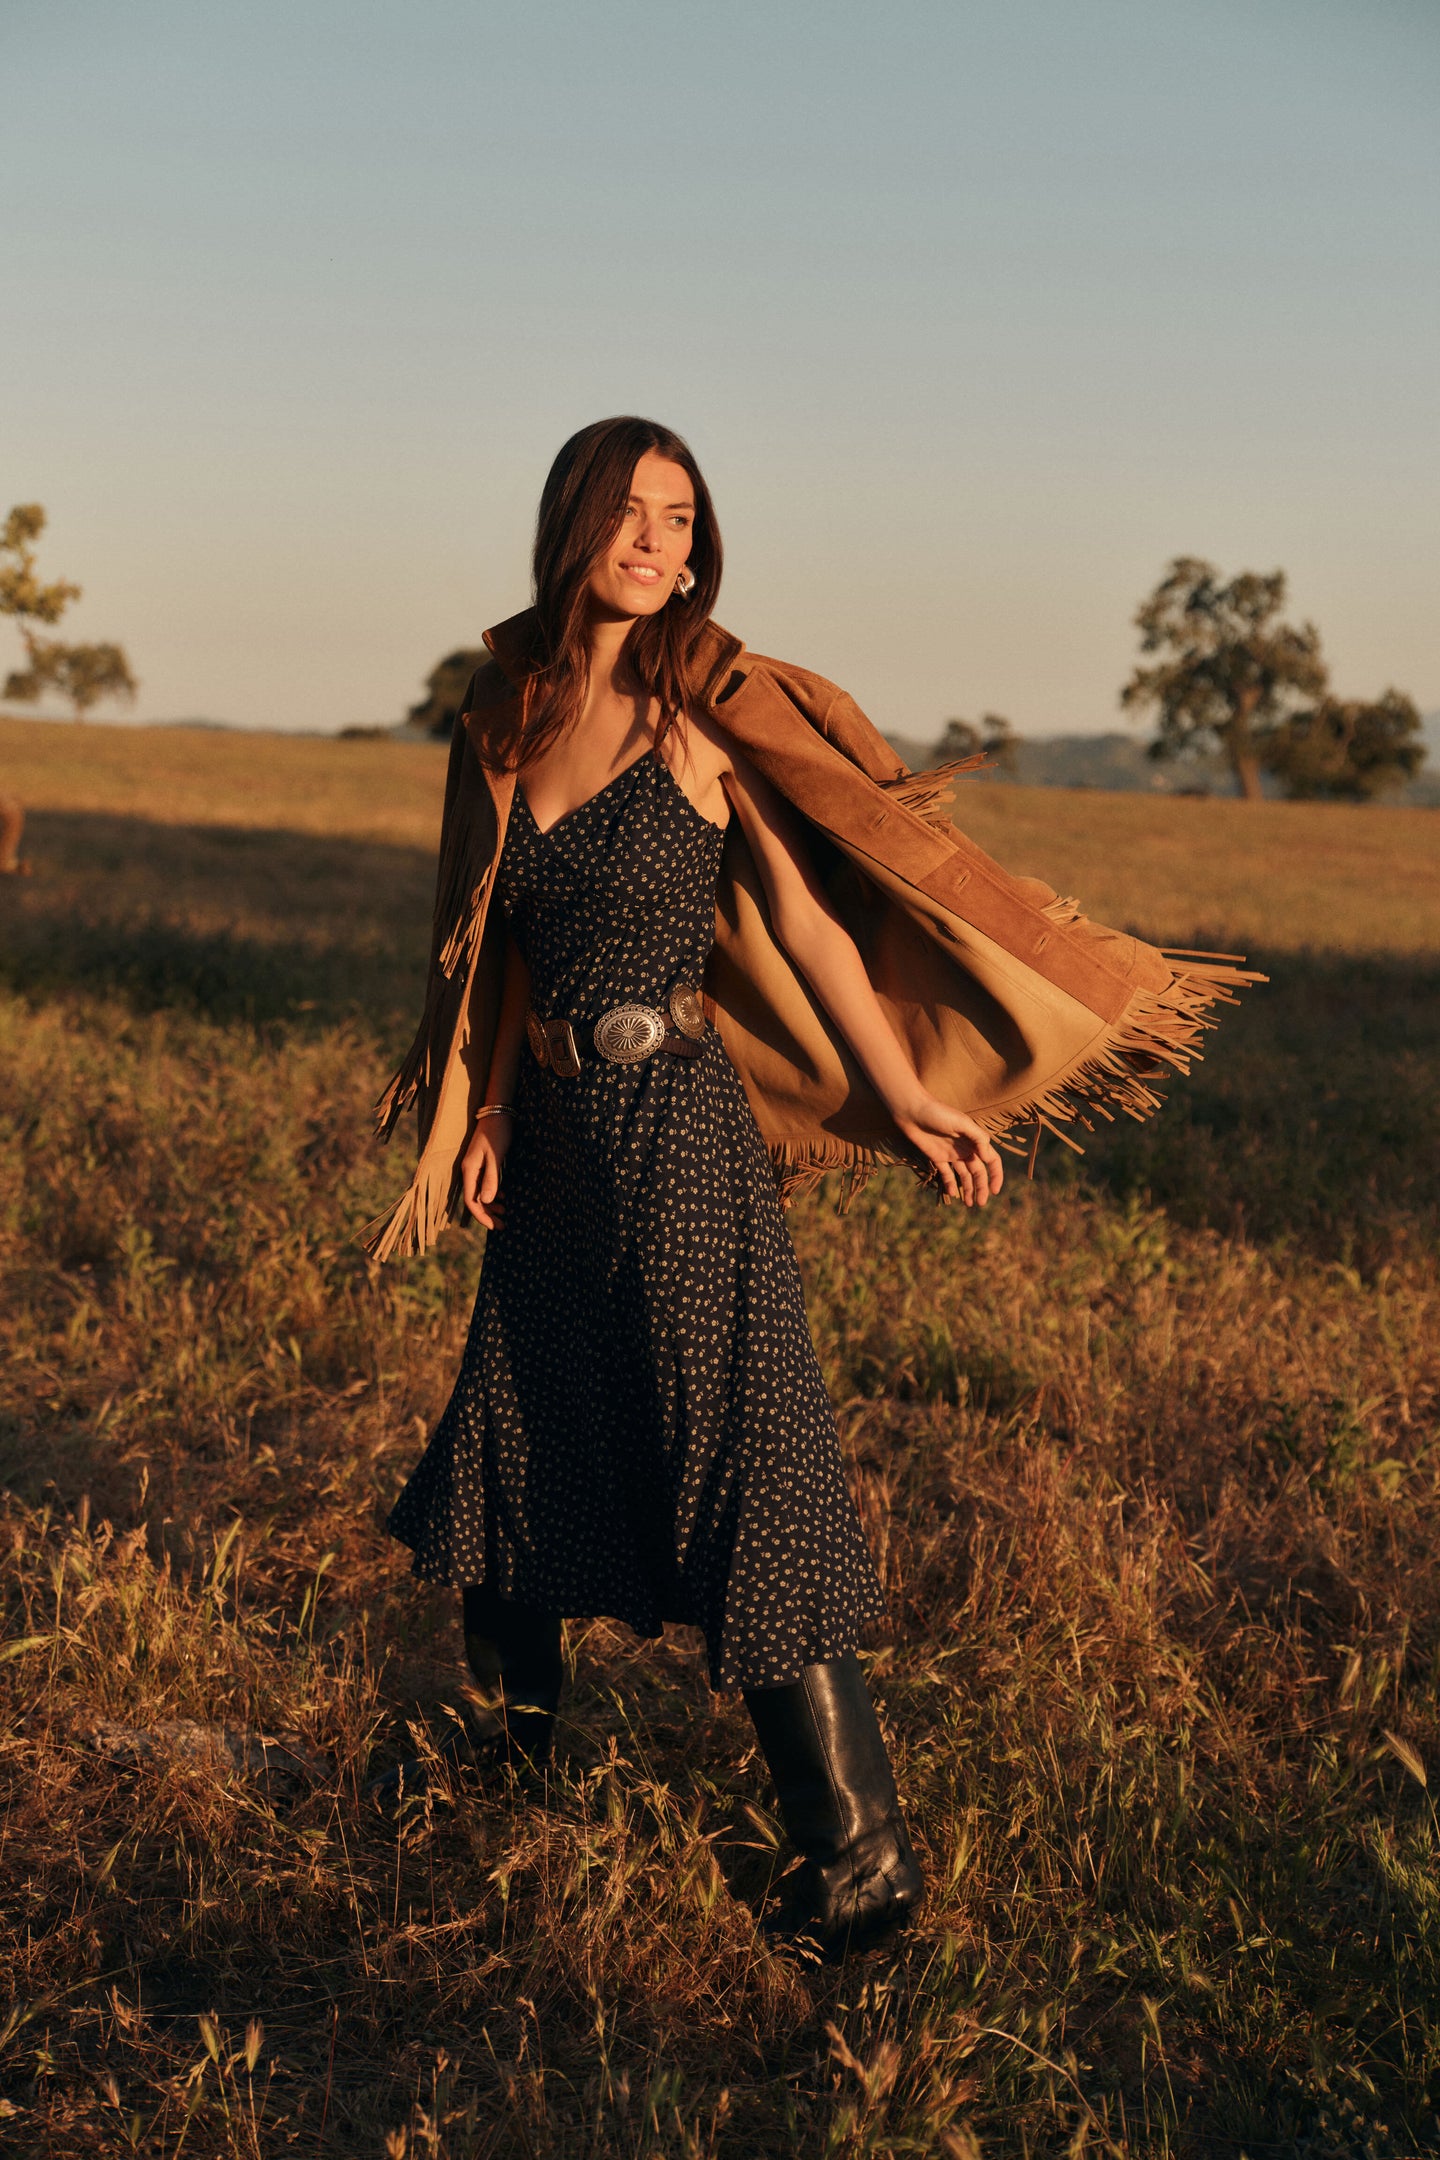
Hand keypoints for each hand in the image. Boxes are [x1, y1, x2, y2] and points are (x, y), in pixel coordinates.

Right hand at [460, 1112, 513, 1228]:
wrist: (498, 1112)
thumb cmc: (497, 1133)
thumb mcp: (495, 1156)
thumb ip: (490, 1178)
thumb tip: (486, 1201)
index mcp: (469, 1170)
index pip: (471, 1201)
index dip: (482, 1216)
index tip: (495, 1226)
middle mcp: (469, 1171)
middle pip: (475, 1200)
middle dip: (488, 1214)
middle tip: (503, 1225)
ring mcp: (476, 1167)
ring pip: (480, 1193)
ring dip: (491, 1205)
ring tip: (506, 1212)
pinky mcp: (483, 1163)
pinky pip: (485, 1184)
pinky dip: (494, 1194)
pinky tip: (504, 1198)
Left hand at [891, 1092, 1004, 1207]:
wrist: (912, 1111)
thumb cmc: (938, 1113)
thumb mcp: (962, 1123)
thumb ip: (978, 1138)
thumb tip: (989, 1158)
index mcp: (975, 1140)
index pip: (992, 1161)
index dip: (996, 1175)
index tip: (994, 1191)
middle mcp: (966, 1149)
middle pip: (978, 1173)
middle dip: (981, 1188)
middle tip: (981, 1204)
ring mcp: (952, 1154)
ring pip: (964, 1176)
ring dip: (968, 1189)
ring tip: (969, 1204)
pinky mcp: (937, 1158)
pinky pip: (946, 1174)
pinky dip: (950, 1184)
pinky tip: (953, 1194)